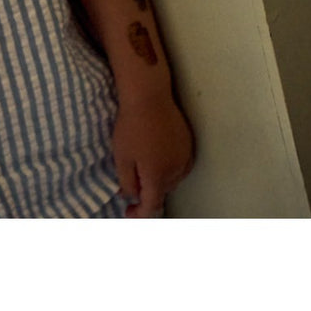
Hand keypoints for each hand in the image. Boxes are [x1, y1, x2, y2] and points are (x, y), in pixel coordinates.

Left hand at [111, 93, 194, 217]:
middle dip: (147, 192)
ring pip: (172, 179)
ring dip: (158, 179)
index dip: (139, 213)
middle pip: (162, 192)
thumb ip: (127, 182)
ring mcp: (186, 158)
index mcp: (158, 177)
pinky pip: (179, 165)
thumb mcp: (122, 157)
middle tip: (130, 181)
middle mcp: (177, 171)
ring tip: (142, 164)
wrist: (149, 97)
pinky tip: (155, 153)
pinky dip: (167, 166)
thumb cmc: (131, 126)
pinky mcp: (189, 145)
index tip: (128, 213)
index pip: (152, 206)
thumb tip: (131, 197)